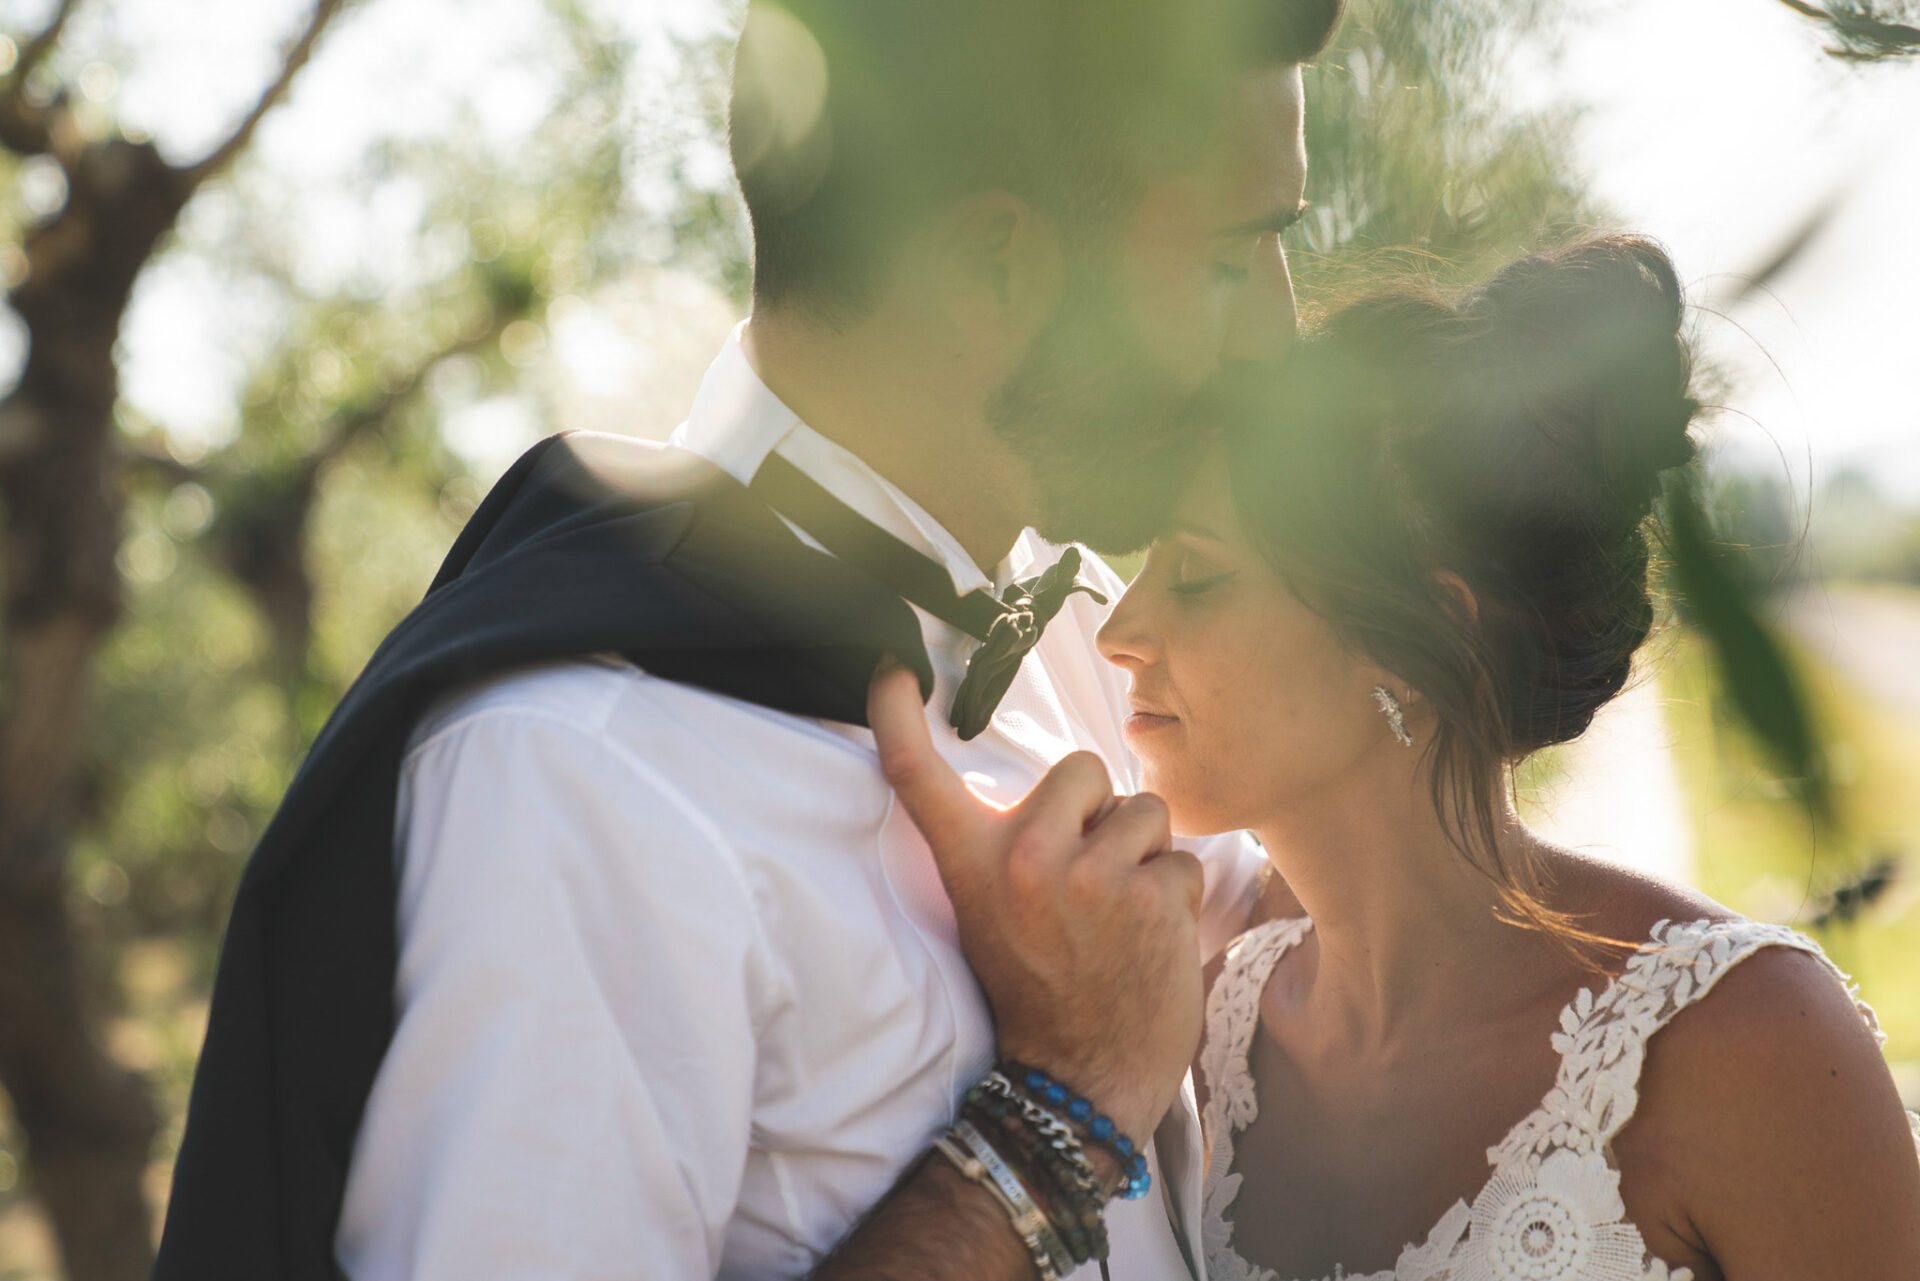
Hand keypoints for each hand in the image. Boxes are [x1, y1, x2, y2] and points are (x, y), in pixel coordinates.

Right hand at [868, 662, 1203, 1139]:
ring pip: (1145, 810)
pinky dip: (1177, 896)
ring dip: (1144, 853)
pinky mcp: (1151, 897)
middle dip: (1099, 809)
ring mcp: (1090, 877)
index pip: (920, 778)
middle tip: (1086, 875)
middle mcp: (1024, 859)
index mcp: (973, 863)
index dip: (897, 716)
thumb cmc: (1041, 986)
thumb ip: (1010, 847)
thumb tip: (1062, 783)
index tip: (894, 670)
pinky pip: (1182, 859)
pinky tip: (1150, 938)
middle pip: (1084, 767)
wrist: (1081, 1077)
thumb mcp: (991, 912)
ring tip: (1121, 911)